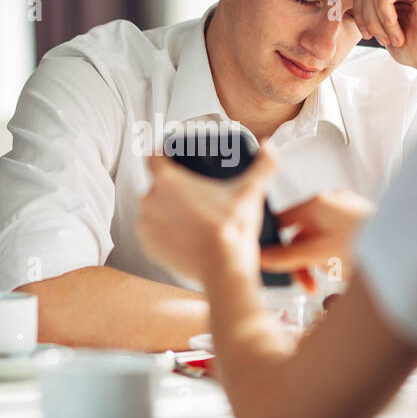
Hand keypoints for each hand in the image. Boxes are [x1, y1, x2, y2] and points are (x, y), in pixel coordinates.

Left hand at [138, 145, 278, 285]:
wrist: (224, 269)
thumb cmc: (232, 231)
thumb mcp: (250, 192)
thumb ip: (264, 165)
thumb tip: (269, 148)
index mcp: (168, 181)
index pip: (153, 156)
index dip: (163, 155)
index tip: (172, 159)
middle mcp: (150, 200)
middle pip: (157, 185)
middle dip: (173, 189)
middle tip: (196, 197)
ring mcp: (146, 224)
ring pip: (155, 209)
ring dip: (168, 211)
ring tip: (192, 217)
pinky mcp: (148, 245)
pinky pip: (153, 232)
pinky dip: (165, 233)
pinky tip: (185, 234)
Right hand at [259, 191, 374, 284]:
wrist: (408, 248)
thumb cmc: (368, 244)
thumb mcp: (320, 255)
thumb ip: (289, 257)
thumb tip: (262, 257)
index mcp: (317, 204)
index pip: (281, 221)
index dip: (273, 244)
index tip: (273, 265)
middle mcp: (330, 203)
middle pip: (300, 234)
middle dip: (302, 261)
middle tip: (309, 285)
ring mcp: (346, 212)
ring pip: (318, 240)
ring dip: (318, 262)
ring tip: (331, 277)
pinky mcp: (358, 224)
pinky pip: (335, 241)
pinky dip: (334, 258)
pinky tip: (345, 270)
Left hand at [349, 0, 416, 117]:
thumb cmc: (412, 48)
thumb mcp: (380, 28)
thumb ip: (366, 11)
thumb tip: (337, 2)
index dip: (358, 15)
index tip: (369, 36)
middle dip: (367, 20)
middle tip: (381, 40)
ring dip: (377, 21)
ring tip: (392, 39)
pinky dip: (386, 16)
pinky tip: (397, 31)